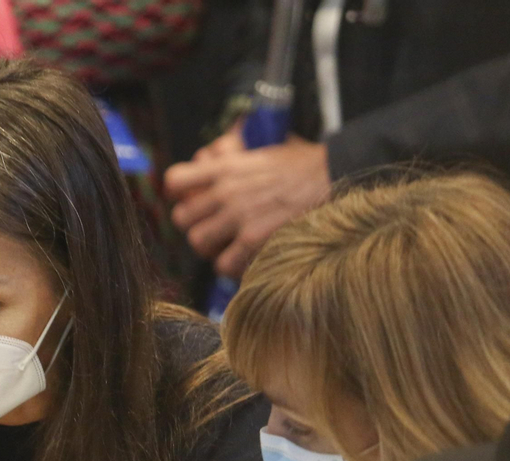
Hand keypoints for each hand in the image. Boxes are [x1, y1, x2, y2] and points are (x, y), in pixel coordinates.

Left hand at [164, 130, 331, 279]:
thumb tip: (208, 153)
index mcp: (225, 166)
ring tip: (227, 243)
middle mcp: (226, 191)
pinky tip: (244, 257)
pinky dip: (231, 265)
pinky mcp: (254, 239)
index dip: (178, 193)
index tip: (190, 198)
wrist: (334, 175)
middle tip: (213, 226)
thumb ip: (231, 150)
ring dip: (211, 246)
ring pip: (198, 242)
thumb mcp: (261, 147)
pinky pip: (223, 264)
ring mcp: (238, 216)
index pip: (174, 180)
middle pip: (181, 218)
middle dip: (195, 224)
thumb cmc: (301, 163)